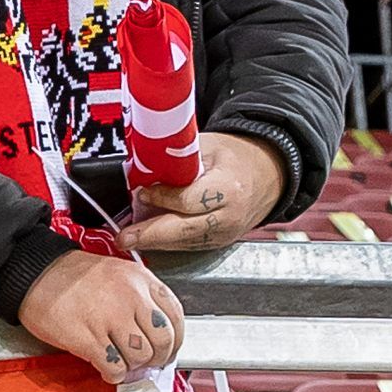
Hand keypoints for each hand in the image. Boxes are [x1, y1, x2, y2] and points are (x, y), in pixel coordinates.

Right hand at [16, 250, 187, 379]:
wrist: (34, 274)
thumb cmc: (72, 275)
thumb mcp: (117, 272)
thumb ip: (141, 296)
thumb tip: (155, 332)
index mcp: (141, 280)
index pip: (175, 317)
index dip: (175, 340)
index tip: (168, 350)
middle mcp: (130, 297)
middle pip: (162, 341)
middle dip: (157, 358)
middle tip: (146, 362)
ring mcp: (109, 319)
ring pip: (139, 357)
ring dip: (132, 366)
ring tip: (121, 362)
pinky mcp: (87, 339)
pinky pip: (114, 367)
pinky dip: (113, 374)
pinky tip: (106, 368)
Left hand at [117, 130, 283, 255]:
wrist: (267, 175)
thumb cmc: (235, 157)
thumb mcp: (207, 146)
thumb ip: (177, 159)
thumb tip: (141, 167)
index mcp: (229, 188)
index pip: (189, 199)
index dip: (162, 197)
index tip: (140, 192)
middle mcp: (229, 216)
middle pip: (185, 230)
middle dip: (150, 234)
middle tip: (124, 237)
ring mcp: (225, 233)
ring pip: (184, 242)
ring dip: (154, 241)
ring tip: (129, 238)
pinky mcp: (218, 242)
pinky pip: (189, 245)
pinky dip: (167, 242)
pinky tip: (148, 238)